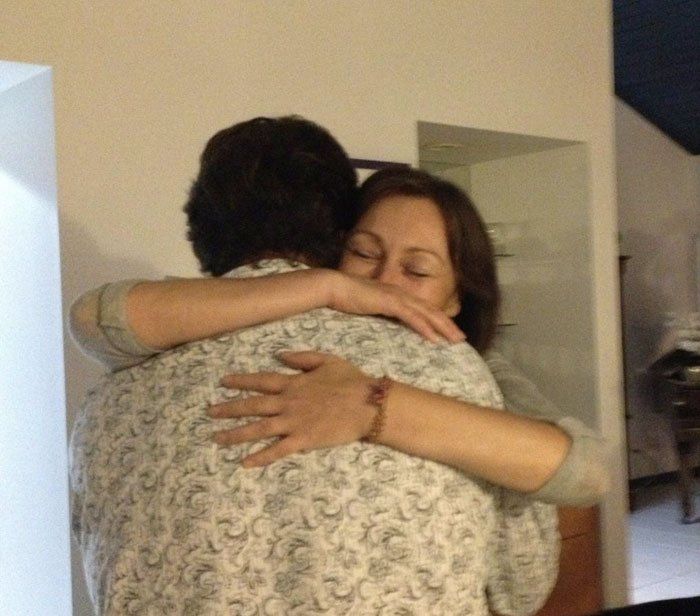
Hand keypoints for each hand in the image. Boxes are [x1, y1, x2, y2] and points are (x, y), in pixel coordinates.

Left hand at [209, 351, 377, 466]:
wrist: (368, 404)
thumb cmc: (351, 380)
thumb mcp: (326, 360)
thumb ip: (300, 357)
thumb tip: (278, 354)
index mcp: (293, 382)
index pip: (261, 380)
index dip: (240, 381)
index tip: (223, 382)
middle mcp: (288, 402)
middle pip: (253, 405)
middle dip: (229, 408)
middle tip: (209, 412)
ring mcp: (293, 423)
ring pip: (258, 429)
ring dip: (235, 434)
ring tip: (216, 438)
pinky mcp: (303, 440)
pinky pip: (277, 450)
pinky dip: (260, 457)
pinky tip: (244, 463)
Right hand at [328, 271, 464, 343]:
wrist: (333, 287)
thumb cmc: (346, 298)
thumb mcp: (369, 308)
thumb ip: (380, 314)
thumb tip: (386, 325)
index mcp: (397, 295)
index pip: (423, 308)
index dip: (438, 320)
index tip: (449, 332)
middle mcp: (400, 294)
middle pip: (430, 310)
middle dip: (447, 325)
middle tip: (461, 339)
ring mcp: (396, 297)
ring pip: (426, 313)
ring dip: (442, 327)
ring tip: (455, 340)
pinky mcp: (389, 302)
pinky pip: (411, 317)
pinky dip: (424, 327)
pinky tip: (434, 338)